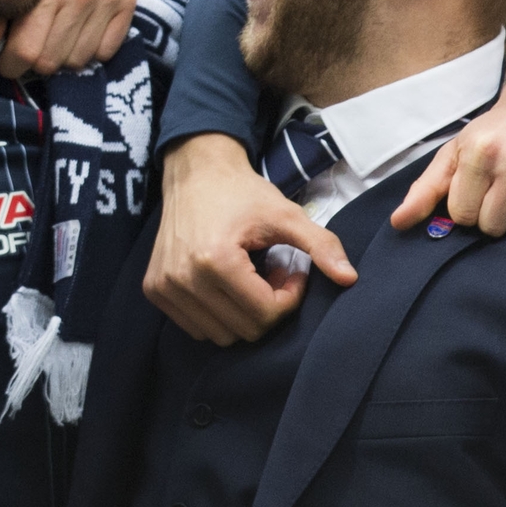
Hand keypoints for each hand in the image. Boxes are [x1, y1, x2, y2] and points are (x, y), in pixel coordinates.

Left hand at [0, 0, 134, 76]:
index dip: (10, 64)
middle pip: (52, 61)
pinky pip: (106, 51)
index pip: (26, 52)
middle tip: (27, 45)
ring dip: (61, 55)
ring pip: (79, 60)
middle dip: (33, 61)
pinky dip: (89, 48)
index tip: (5, 60)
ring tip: (50, 35)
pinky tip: (75, 30)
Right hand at [142, 135, 356, 344]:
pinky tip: (226, 283)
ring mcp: (164, 286)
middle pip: (244, 329)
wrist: (195, 172)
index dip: (289, 296)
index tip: (290, 270)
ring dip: (242, 313)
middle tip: (272, 273)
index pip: (265, 314)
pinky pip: (195, 327)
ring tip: (250, 278)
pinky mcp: (155, 290)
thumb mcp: (286, 214)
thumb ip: (321, 245)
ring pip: (220, 334)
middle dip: (267, 306)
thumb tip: (350, 279)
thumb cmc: (242, 193)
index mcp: (215, 260)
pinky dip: (217, 314)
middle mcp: (183, 278)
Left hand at [389, 66, 505, 235]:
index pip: (462, 216)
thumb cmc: (495, 131)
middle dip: (492, 215)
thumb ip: (425, 189)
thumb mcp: (455, 152)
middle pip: (494, 226)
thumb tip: (398, 223)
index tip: (474, 192)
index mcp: (478, 150)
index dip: (466, 209)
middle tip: (498, 190)